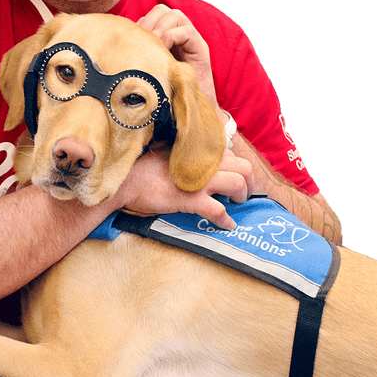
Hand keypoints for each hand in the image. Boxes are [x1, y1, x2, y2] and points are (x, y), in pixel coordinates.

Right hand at [117, 149, 253, 229]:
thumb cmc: (147, 168)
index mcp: (200, 152)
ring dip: (241, 197)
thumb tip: (205, 163)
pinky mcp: (190, 198)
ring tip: (236, 204)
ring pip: (237, 184)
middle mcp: (204, 163)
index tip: (238, 178)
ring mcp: (199, 180)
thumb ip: (192, 156)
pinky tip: (227, 225)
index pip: (233, 155)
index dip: (239, 169)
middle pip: (244, 167)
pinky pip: (218, 210)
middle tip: (242, 194)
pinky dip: (225, 220)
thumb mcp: (173, 154)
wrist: (128, 180)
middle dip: (249, 183)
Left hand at [137, 5, 218, 110]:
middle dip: (148, 21)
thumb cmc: (167, 91)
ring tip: (152, 46)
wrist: (192, 108)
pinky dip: (172, 37)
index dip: (140, 22)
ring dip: (159, 28)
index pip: (151, 14)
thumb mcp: (149, 69)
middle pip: (162, 10)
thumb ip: (139, 56)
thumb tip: (114, 51)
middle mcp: (180, 33)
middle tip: (140, 40)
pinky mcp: (201, 48)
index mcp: (167, 35)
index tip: (130, 38)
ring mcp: (192, 39)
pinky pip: (186, 31)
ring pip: (175, 15)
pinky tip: (163, 52)